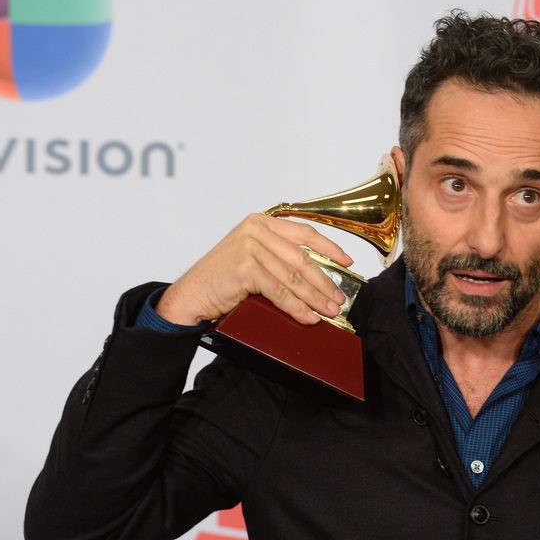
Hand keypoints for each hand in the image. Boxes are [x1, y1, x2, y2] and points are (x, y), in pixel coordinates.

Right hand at [156, 213, 351, 325]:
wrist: (192, 294)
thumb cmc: (224, 279)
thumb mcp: (253, 257)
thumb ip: (280, 256)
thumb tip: (318, 275)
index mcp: (262, 222)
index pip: (305, 232)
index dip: (330, 248)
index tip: (347, 261)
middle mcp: (256, 230)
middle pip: (303, 258)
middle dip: (325, 281)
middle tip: (339, 298)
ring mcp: (250, 247)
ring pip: (294, 277)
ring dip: (315, 298)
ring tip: (329, 310)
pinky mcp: (246, 268)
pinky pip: (280, 291)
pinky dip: (297, 307)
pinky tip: (308, 317)